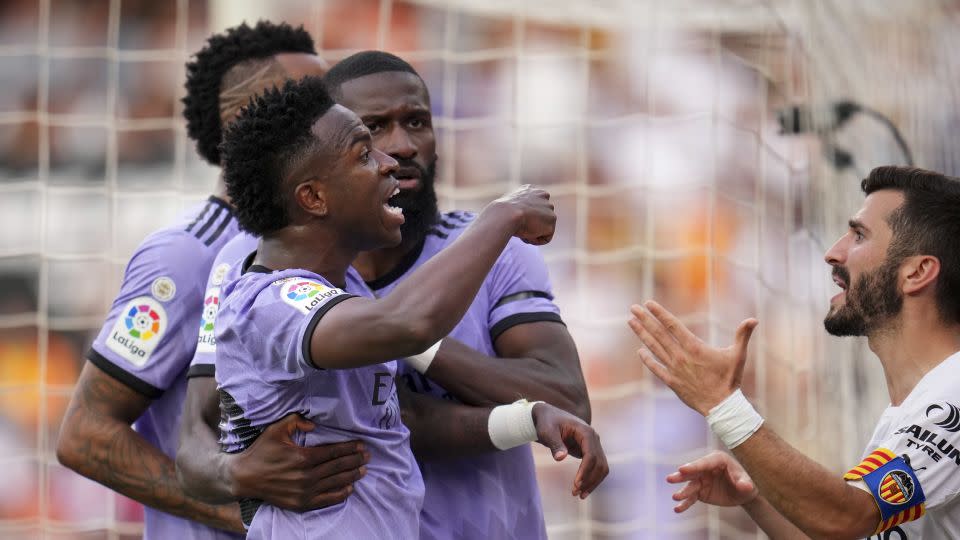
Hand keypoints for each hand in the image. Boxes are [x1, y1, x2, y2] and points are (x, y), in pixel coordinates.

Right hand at [228, 413, 368, 510]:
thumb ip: (296, 420)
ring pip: (335, 483)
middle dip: (355, 461)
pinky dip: (340, 494)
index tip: (362, 445)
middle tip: (368, 456)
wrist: (244, 477)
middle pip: (338, 467)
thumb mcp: (276, 430)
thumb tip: (315, 424)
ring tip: (363, 470)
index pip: (334, 452)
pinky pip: (326, 500)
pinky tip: (349, 489)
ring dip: (352, 476)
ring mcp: (304, 492)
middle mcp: (306, 476)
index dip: (350, 448)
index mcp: (303, 457)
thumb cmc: (261, 451)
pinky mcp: (300, 504)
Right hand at [491, 184, 555, 244]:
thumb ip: (518, 211)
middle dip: (530, 225)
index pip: (533, 209)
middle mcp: (543, 195)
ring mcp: (549, 208)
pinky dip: (535, 240)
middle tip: (517, 225)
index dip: (524, 218)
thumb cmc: (502, 214)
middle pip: (539, 219)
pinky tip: (526, 234)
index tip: (515, 219)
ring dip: (532, 233)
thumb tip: (518, 220)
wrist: (507, 214)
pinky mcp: (552, 221)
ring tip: (521, 229)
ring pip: (542, 228)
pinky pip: (545, 238)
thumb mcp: (508, 209)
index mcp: (531, 190)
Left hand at [531, 402, 608, 498]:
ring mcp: (594, 444)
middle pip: (599, 463)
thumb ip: (554, 444)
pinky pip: (596, 467)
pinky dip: (592, 478)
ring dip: (593, 482)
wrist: (548, 416)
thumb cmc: (546, 422)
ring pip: (601, 467)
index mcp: (585, 432)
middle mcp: (594, 437)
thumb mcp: (546, 431)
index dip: (585, 471)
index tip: (576, 484)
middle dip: (589, 480)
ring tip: (579, 495)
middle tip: (575, 493)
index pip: (591, 455)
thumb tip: (561, 458)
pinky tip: (583, 489)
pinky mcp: (590, 450)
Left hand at [628, 301, 757, 414]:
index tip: (649, 304)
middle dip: (645, 319)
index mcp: (694, 347)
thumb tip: (754, 319)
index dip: (660, 313)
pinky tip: (639, 351)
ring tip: (630, 322)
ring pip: (654, 348)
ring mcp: (674, 369)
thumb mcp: (738, 355)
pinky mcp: (671, 382)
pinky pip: (656, 368)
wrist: (722, 407)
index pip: (673, 325)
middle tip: (633, 308)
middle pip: (658, 334)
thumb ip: (743, 335)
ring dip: (641, 334)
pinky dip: (647, 359)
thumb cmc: (730, 380)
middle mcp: (680, 356)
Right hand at [666, 451, 757, 512]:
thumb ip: (745, 483)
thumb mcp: (749, 482)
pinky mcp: (700, 491)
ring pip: (689, 485)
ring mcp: (702, 480)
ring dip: (682, 492)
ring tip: (675, 497)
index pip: (704, 463)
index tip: (682, 469)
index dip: (693, 466)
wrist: (745, 493)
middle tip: (670, 479)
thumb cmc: (748, 481)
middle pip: (692, 472)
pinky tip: (678, 509)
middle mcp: (706, 468)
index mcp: (718, 460)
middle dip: (681, 476)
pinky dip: (684, 503)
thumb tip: (744, 485)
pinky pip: (691, 498)